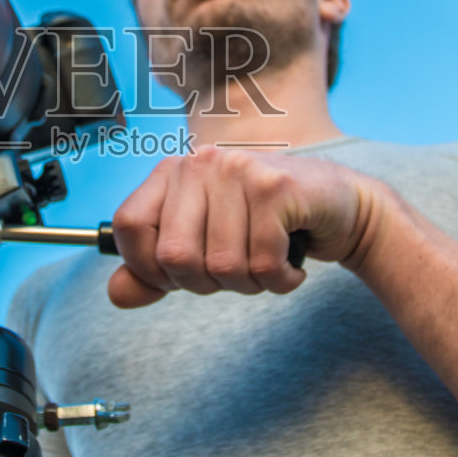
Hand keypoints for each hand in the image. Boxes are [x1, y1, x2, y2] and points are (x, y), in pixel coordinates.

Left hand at [107, 148, 382, 307]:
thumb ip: (157, 271)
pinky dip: (280, 280)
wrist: (341, 209)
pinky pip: (263, 263)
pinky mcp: (277, 187)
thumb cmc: (266, 229)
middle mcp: (201, 162)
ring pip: (222, 265)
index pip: (128, 225)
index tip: (177, 277)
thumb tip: (116, 295)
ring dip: (249, 284)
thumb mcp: (204, 248)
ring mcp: (239, 170)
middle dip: (205, 283)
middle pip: (174, 255)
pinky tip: (291, 263)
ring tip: (267, 263)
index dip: (147, 266)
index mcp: (174, 172)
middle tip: (235, 272)